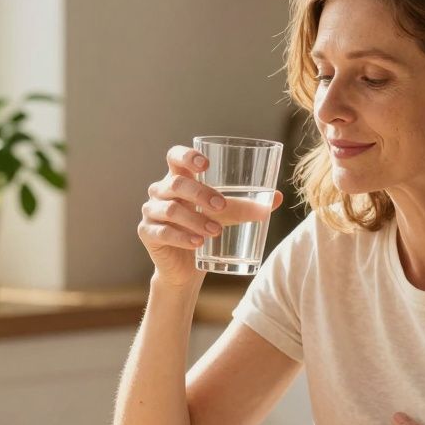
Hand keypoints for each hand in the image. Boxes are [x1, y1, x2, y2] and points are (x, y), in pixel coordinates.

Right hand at [138, 145, 281, 287]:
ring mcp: (151, 212)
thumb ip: (246, 206)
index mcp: (179, 179)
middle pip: (177, 184)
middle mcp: (161, 191)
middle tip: (222, 206)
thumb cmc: (205, 232)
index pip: (175, 156)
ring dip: (196, 220)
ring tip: (216, 231)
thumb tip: (277, 197)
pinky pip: (162, 232)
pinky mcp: (147, 233)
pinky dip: (182, 237)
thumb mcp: (225, 216)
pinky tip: (198, 243)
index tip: (205, 165)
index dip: (186, 156)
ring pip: (171, 209)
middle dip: (201, 193)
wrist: (186, 269)